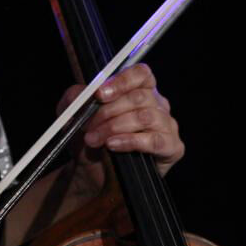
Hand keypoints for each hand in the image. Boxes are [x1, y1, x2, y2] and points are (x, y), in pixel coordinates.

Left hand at [57, 63, 184, 177]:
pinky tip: (113, 145)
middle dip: (109, 111)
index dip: (122, 81)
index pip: (141, 74)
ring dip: (115, 127)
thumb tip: (85, 91)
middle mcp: (157, 104)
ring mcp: (167, 125)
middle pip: (140, 97)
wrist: (91, 172)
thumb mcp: (73, 113)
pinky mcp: (172, 147)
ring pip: (146, 116)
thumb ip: (76, 96)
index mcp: (139, 89)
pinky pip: (154, 140)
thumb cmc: (88, 137)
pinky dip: (130, 141)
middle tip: (88, 125)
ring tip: (94, 139)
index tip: (99, 94)